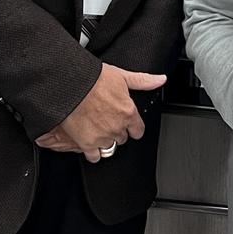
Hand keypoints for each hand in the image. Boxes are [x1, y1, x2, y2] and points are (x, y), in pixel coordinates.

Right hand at [36, 63, 164, 161]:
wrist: (71, 87)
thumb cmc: (94, 79)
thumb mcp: (122, 76)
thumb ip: (143, 81)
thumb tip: (161, 80)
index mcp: (128, 112)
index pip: (138, 131)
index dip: (133, 127)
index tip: (129, 124)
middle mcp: (117, 127)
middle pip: (123, 138)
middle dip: (118, 131)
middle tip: (109, 120)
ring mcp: (102, 137)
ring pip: (110, 147)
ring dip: (106, 140)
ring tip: (99, 129)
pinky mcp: (87, 144)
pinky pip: (95, 157)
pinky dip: (93, 152)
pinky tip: (91, 141)